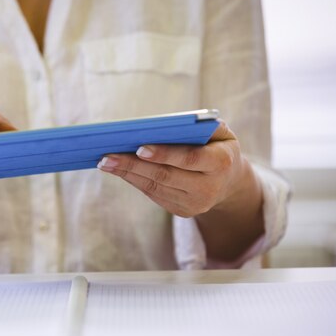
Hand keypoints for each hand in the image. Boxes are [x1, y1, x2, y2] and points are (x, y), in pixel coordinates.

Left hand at [97, 121, 251, 217]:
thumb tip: (166, 124)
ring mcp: (195, 204)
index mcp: (221, 163)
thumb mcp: (220, 132)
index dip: (165, 154)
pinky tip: (118, 170)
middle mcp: (208, 188)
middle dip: (133, 165)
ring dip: (127, 174)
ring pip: (155, 188)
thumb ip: (200, 126)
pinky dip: (134, 180)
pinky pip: (153, 195)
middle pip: (165, 176)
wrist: (229, 181)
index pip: (190, 159)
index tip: (139, 148)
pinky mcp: (182, 211)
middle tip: (107, 156)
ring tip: (105, 162)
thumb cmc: (217, 147)